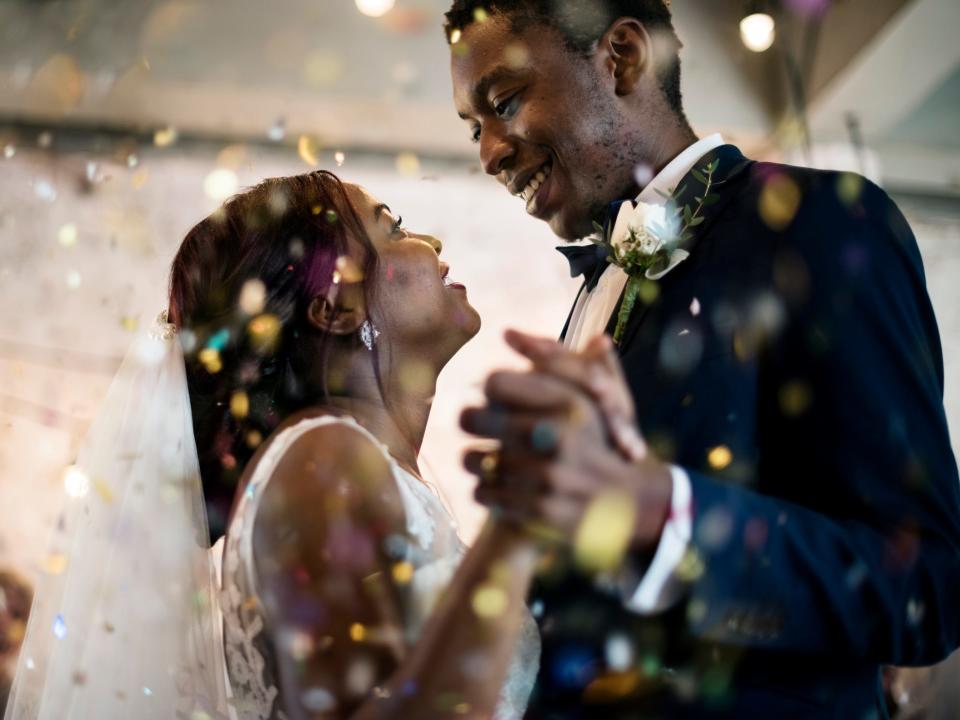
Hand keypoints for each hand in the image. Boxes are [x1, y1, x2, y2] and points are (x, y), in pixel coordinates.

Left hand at [460, 331, 672, 555]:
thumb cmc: (602, 439)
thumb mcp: (593, 393)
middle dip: (470, 419)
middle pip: (473, 418)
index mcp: (567, 404)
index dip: (491, 388)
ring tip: (478, 457)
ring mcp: (545, 479)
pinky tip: (490, 485)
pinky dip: (482, 490)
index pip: (496, 382)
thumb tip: (509, 333)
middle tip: (470, 422)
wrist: (630, 504)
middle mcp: (555, 440)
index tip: (493, 395)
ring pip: (474, 459)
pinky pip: (483, 493)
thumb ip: (556, 358)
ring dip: (472, 458)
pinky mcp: (536, 512)